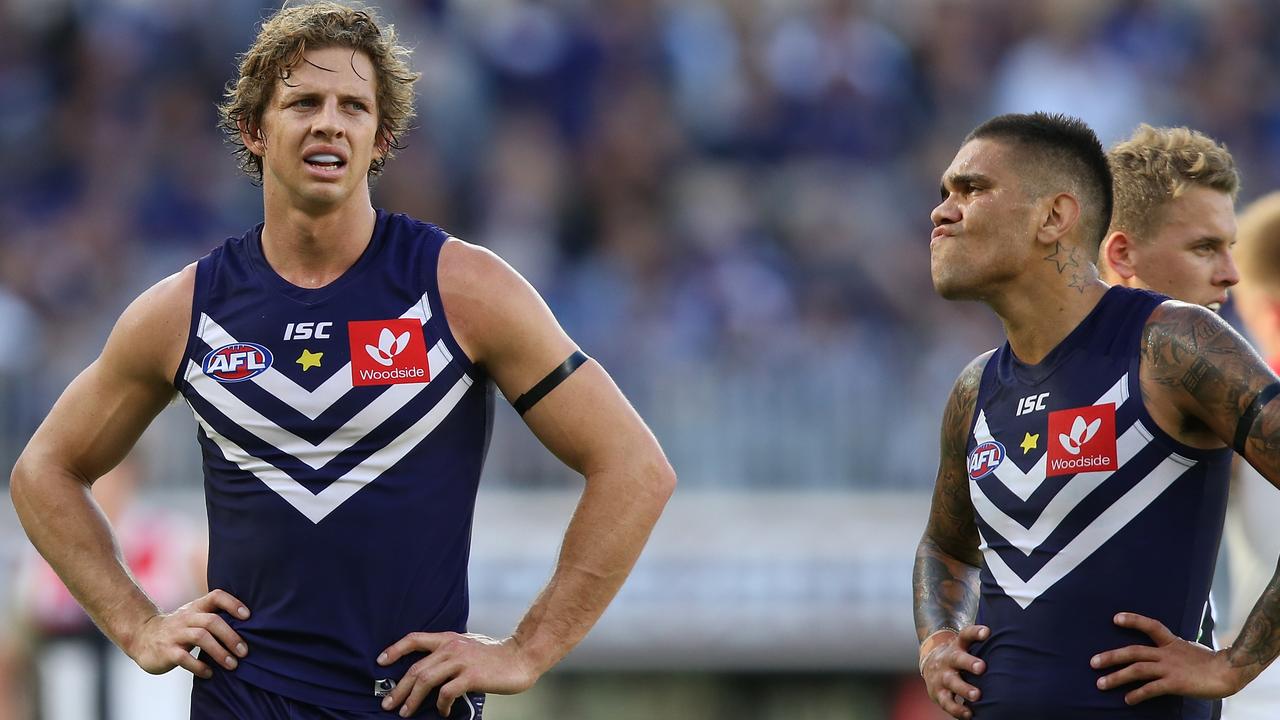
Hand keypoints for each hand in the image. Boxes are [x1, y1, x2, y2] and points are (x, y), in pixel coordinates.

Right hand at [126, 589, 249, 678]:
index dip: (233, 603)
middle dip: (231, 636)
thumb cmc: (178, 629)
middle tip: (244, 652)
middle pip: (212, 621)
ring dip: (219, 652)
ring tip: (232, 665)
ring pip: (201, 638)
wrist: (141, 637)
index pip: (216, 596)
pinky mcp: (166, 651)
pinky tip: (210, 673)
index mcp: (196, 607)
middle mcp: (186, 618)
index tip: (248, 617)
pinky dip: (200, 666)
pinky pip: (184, 658)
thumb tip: (250, 627)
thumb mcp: (194, 617)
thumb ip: (214, 618)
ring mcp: (175, 634)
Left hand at [377, 632, 537, 716]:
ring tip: (405, 712)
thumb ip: (450, 653)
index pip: (415, 639)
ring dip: (412, 699)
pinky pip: (447, 692)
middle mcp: (451, 647)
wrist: (522, 656)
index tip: (380, 660)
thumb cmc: (496, 655)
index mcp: (448, 638)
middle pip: (416, 668)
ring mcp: (461, 661)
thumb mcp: (468, 646)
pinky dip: (441, 705)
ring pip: (426, 680)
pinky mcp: (471, 676)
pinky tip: (442, 712)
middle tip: (389, 702)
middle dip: (399, 688)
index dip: (395, 649)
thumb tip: (430, 670)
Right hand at [919, 624, 988, 718]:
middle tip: (982, 667)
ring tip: (977, 695)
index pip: (965, 635)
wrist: (929, 665)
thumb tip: (1013, 644)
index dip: (975, 632)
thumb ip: (983, 646)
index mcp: (957, 646)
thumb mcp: (964, 647)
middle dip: (969, 663)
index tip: (987, 632)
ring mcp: (942, 676)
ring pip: (951, 682)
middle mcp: (948, 660)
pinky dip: (957, 709)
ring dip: (964, 689)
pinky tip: (969, 714)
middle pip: (957, 659)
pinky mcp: (938, 693)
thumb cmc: (958, 657)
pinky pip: (947, 702)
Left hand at [1091, 612, 1245, 703]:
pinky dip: (1137, 694)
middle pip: (1133, 651)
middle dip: (1111, 656)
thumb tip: (1162, 653)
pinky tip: (1127, 699)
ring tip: (1101, 684)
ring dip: (1117, 676)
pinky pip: (1151, 688)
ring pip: (1137, 670)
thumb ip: (1174, 650)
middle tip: (1092, 662)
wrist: (1230, 672)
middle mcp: (1167, 653)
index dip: (1133, 620)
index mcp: (1172, 642)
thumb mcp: (1190, 649)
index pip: (1150, 626)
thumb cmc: (1212, 663)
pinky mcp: (1175, 683)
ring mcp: (1170, 668)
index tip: (1115, 618)